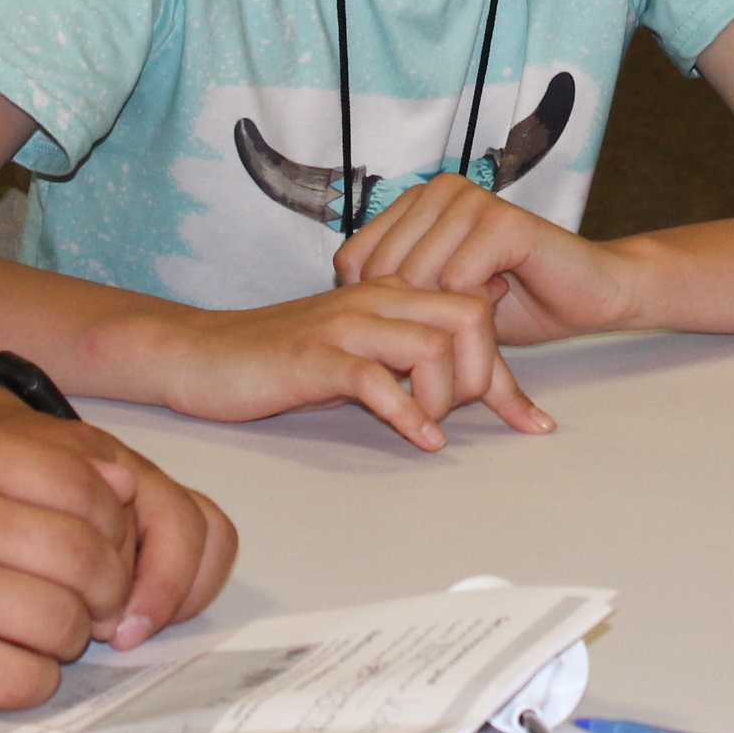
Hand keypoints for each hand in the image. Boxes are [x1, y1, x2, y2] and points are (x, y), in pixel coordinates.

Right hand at [0, 395, 229, 709]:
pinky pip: (21, 678)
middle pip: (89, 557)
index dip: (116, 530)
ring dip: (65, 641)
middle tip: (86, 608)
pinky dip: (27, 681)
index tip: (101, 555)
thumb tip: (123, 484)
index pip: (93, 486)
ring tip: (34, 636)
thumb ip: (24, 467)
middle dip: (104, 593)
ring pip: (64, 622)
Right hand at [156, 280, 553, 451]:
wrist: (202, 355)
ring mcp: (347, 325)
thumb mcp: (356, 353)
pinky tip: (418, 438)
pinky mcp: (316, 357)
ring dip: (448, 396)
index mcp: (392, 294)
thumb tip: (469, 368)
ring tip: (434, 428)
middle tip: (464, 417)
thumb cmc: (280, 360)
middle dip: (487, 375)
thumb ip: (408, 353)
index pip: (476, 312)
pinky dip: (408, 414)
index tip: (532, 421)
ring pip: (434, 344)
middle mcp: (377, 299)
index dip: (508, 373)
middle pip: (472, 316)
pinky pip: (378, 379)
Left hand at [335, 175, 636, 345]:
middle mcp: (438, 189)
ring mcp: (471, 199)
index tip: (417, 329)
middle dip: (412, 322)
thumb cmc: (515, 302)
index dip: (376, 311)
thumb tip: (329, 320)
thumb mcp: (439, 301)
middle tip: (454, 334)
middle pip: (382, 275)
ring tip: (480, 319)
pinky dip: (473, 312)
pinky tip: (503, 301)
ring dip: (444, 321)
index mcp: (416, 200)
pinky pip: (457, 281)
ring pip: (417, 280)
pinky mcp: (502, 219)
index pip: (351, 263)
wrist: (590, 294)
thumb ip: (393, 297)